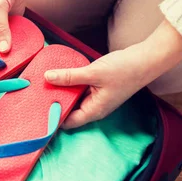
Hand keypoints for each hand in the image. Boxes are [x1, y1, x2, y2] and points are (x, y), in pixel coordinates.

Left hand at [45, 20, 181, 128]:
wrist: (146, 59)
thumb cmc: (124, 69)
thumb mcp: (93, 72)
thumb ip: (69, 76)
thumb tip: (47, 77)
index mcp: (95, 110)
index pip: (69, 121)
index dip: (53, 117)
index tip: (36, 109)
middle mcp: (95, 106)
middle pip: (70, 109)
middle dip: (54, 102)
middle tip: (35, 93)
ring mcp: (97, 96)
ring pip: (74, 97)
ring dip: (61, 90)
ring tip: (42, 83)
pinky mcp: (98, 85)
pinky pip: (79, 87)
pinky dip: (70, 82)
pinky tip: (59, 74)